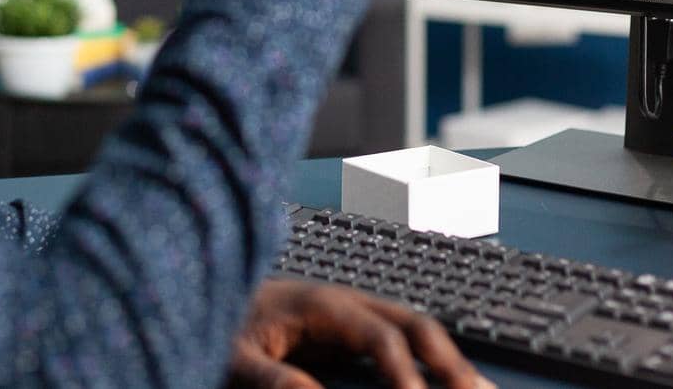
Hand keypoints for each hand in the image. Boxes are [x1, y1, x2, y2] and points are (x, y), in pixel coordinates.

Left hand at [228, 279, 491, 388]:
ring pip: (418, 334)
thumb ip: (272, 378)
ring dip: (452, 363)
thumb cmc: (226, 322)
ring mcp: (356, 318)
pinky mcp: (355, 335)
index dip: (404, 371)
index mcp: (323, 304)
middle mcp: (349, 305)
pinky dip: (434, 366)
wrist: (217, 293)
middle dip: (449, 362)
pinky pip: (404, 347)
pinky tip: (456, 384)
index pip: (380, 336)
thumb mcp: (236, 356)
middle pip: (415, 325)